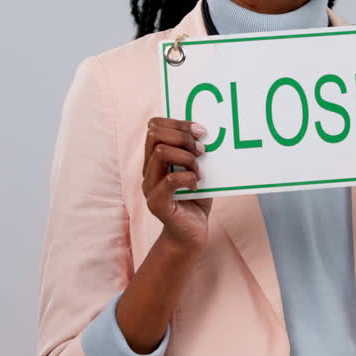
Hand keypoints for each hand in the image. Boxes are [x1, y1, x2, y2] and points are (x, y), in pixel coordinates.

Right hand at [143, 117, 212, 251]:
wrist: (191, 233)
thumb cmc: (196, 198)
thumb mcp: (198, 170)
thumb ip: (197, 152)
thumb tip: (207, 131)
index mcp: (155, 158)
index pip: (154, 126)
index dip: (177, 122)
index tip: (200, 130)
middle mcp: (148, 170)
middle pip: (155, 135)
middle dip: (183, 137)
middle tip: (202, 150)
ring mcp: (150, 186)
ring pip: (161, 153)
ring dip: (187, 158)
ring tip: (199, 171)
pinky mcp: (157, 202)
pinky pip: (170, 180)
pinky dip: (189, 178)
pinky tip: (197, 185)